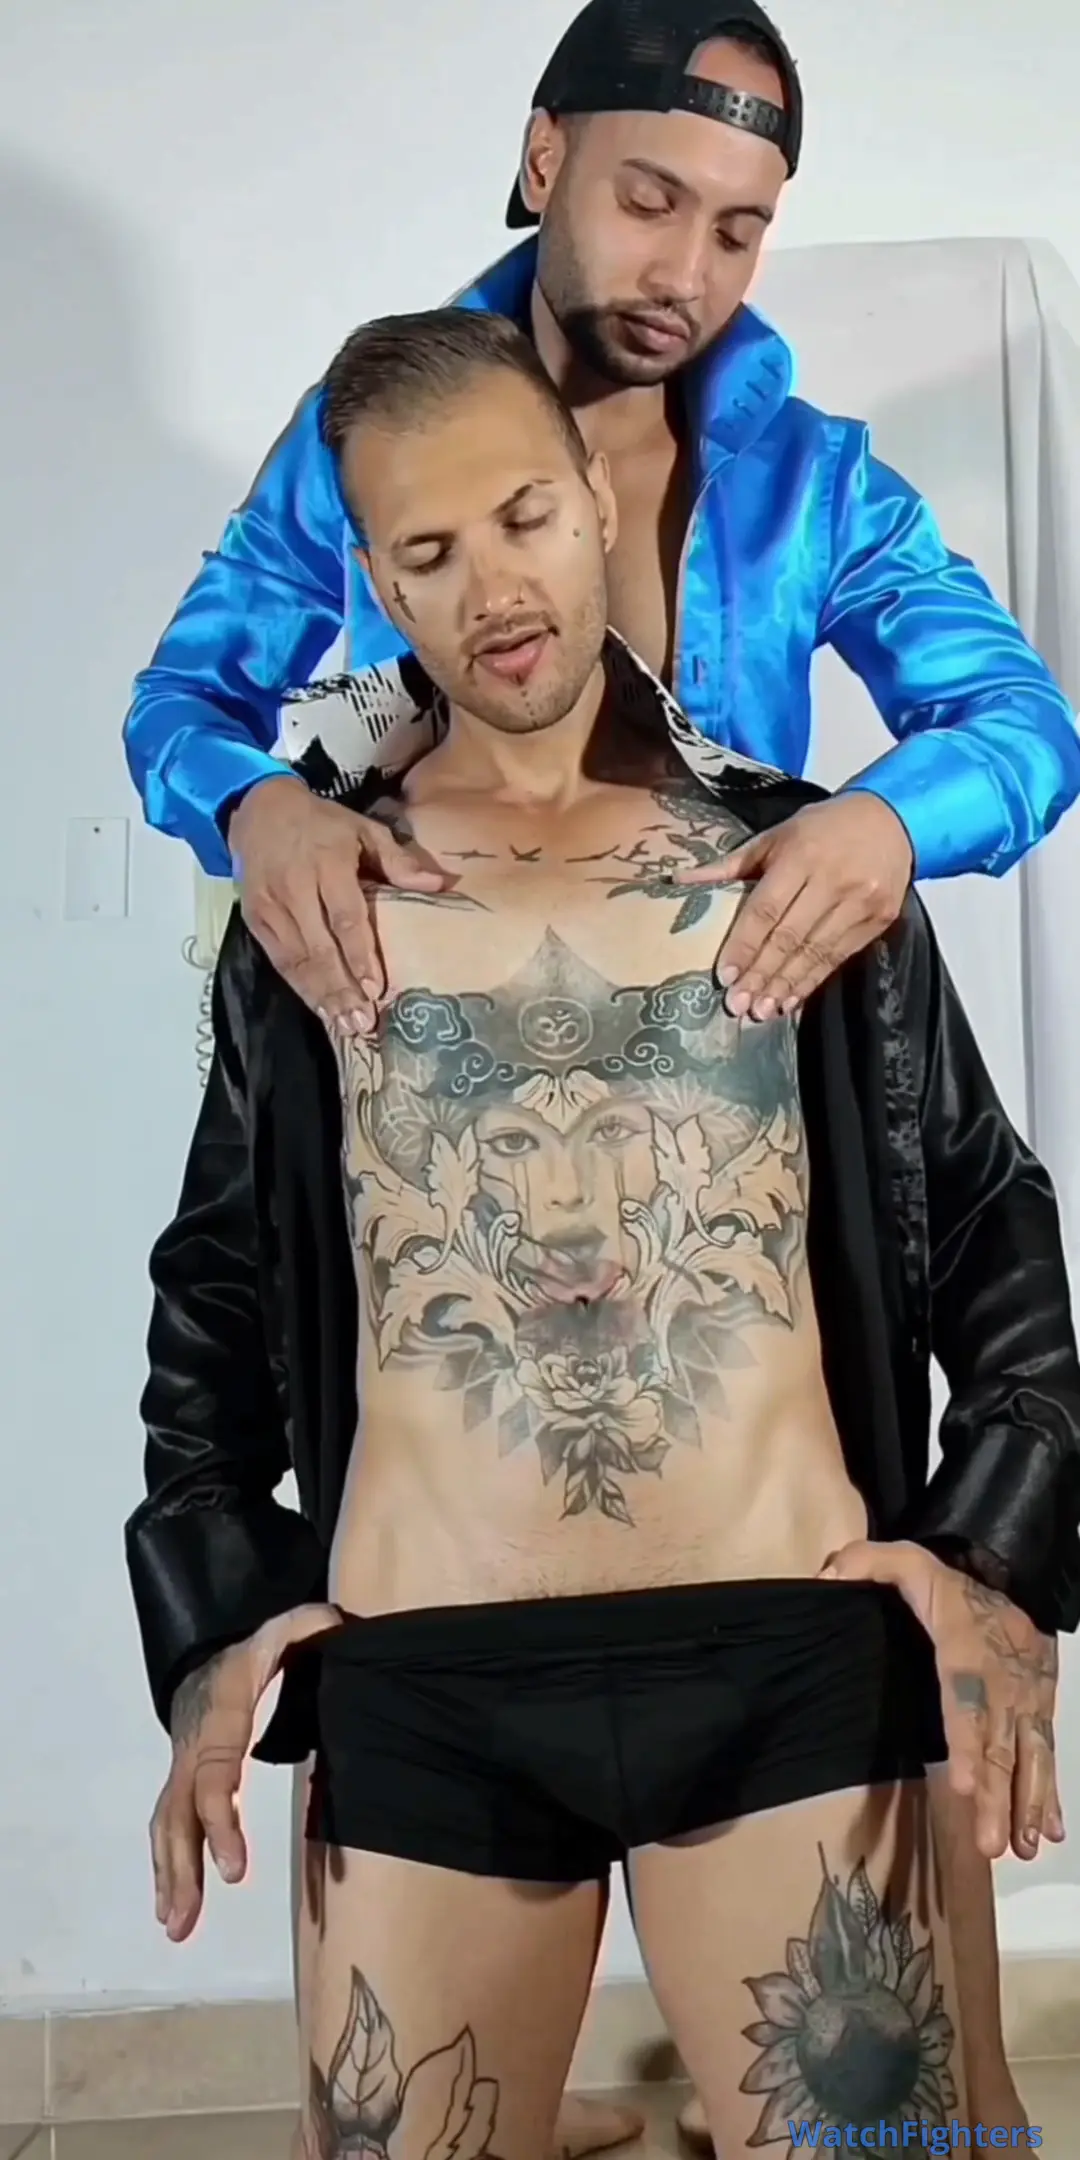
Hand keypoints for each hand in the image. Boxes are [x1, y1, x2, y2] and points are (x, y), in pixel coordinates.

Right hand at [149, 1602, 339, 1941]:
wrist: (204, 1654)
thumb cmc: (253, 1650)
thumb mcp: (283, 1629)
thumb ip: (309, 1627)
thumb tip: (338, 1625)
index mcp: (220, 1721)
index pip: (213, 1781)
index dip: (220, 1825)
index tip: (234, 1871)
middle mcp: (193, 1752)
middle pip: (179, 1816)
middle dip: (182, 1869)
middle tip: (185, 1921)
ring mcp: (181, 1770)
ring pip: (167, 1827)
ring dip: (170, 1878)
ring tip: (176, 1927)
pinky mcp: (181, 1785)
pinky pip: (168, 1828)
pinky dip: (167, 1869)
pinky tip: (173, 1908)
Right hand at [229, 777, 445, 1032]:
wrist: (258, 808)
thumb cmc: (322, 824)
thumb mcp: (363, 830)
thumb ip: (398, 860)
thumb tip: (440, 884)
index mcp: (328, 864)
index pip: (346, 918)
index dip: (359, 956)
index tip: (374, 989)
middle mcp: (296, 889)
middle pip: (319, 948)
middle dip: (340, 989)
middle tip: (361, 1022)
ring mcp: (270, 906)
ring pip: (296, 960)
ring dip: (319, 996)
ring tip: (342, 1025)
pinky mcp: (254, 919)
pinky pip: (278, 960)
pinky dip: (298, 986)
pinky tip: (317, 1008)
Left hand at [676, 793, 912, 1018]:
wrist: (893, 821)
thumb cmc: (823, 828)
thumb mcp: (776, 836)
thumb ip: (730, 865)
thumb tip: (679, 879)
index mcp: (801, 854)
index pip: (766, 908)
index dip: (744, 945)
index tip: (725, 976)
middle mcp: (833, 880)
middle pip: (790, 936)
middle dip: (762, 975)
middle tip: (737, 1005)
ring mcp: (860, 902)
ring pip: (815, 952)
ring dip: (786, 985)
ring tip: (762, 1011)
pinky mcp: (879, 920)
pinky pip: (839, 957)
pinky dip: (812, 980)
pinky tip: (792, 999)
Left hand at [820, 1539, 1062, 1860]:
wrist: (1016, 1578)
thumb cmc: (951, 1584)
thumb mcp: (905, 1560)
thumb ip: (865, 1564)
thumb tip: (826, 1580)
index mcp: (964, 1650)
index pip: (965, 1700)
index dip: (967, 1743)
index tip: (965, 1785)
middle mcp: (1001, 1683)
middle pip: (999, 1744)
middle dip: (998, 1796)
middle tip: (991, 1844)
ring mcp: (1025, 1702)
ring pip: (1030, 1756)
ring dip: (1027, 1803)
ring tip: (1024, 1847)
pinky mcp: (1039, 1711)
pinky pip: (1047, 1754)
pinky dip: (1050, 1794)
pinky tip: (1049, 1832)